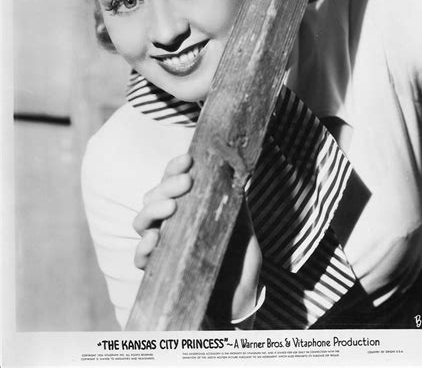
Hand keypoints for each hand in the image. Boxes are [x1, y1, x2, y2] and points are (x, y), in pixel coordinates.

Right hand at [133, 154, 261, 323]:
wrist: (241, 300)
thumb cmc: (239, 258)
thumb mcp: (242, 224)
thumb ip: (234, 200)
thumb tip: (232, 168)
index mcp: (186, 206)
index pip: (171, 180)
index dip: (174, 167)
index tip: (187, 159)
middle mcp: (169, 223)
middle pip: (153, 197)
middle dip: (167, 186)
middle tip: (186, 183)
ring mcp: (162, 246)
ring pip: (142, 222)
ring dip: (153, 210)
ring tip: (171, 207)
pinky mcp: (159, 271)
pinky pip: (140, 258)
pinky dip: (143, 247)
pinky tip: (154, 240)